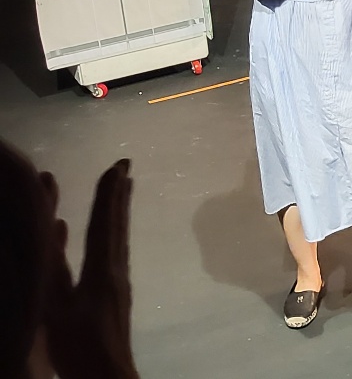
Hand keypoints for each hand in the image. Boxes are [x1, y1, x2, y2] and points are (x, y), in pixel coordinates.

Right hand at [44, 159, 137, 378]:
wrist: (108, 378)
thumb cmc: (79, 345)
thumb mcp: (56, 306)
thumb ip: (53, 268)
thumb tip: (52, 227)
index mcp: (101, 271)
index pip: (104, 224)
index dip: (107, 195)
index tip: (115, 166)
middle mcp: (116, 272)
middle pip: (117, 226)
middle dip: (119, 196)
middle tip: (125, 167)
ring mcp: (119, 286)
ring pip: (119, 239)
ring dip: (118, 213)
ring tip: (122, 192)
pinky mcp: (117, 299)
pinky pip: (115, 255)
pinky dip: (111, 236)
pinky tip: (104, 242)